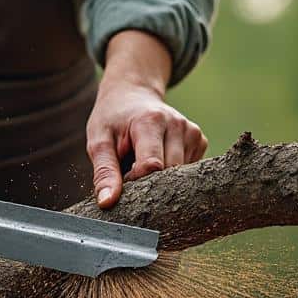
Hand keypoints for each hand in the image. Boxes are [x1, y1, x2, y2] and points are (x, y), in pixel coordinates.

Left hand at [87, 30, 207, 208]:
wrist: (132, 95)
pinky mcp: (199, 140)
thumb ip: (104, 172)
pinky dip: (171, 172)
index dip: (136, 181)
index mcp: (151, 121)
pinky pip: (187, 171)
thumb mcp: (98, 142)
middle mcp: (178, 124)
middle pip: (169, 174)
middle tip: (131, 169)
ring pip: (180, 176)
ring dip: (160, 177)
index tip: (124, 176)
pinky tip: (159, 158)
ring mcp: (192, 132)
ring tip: (143, 160)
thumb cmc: (112, 120)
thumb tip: (108, 203)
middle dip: (150, 182)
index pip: (152, 166)